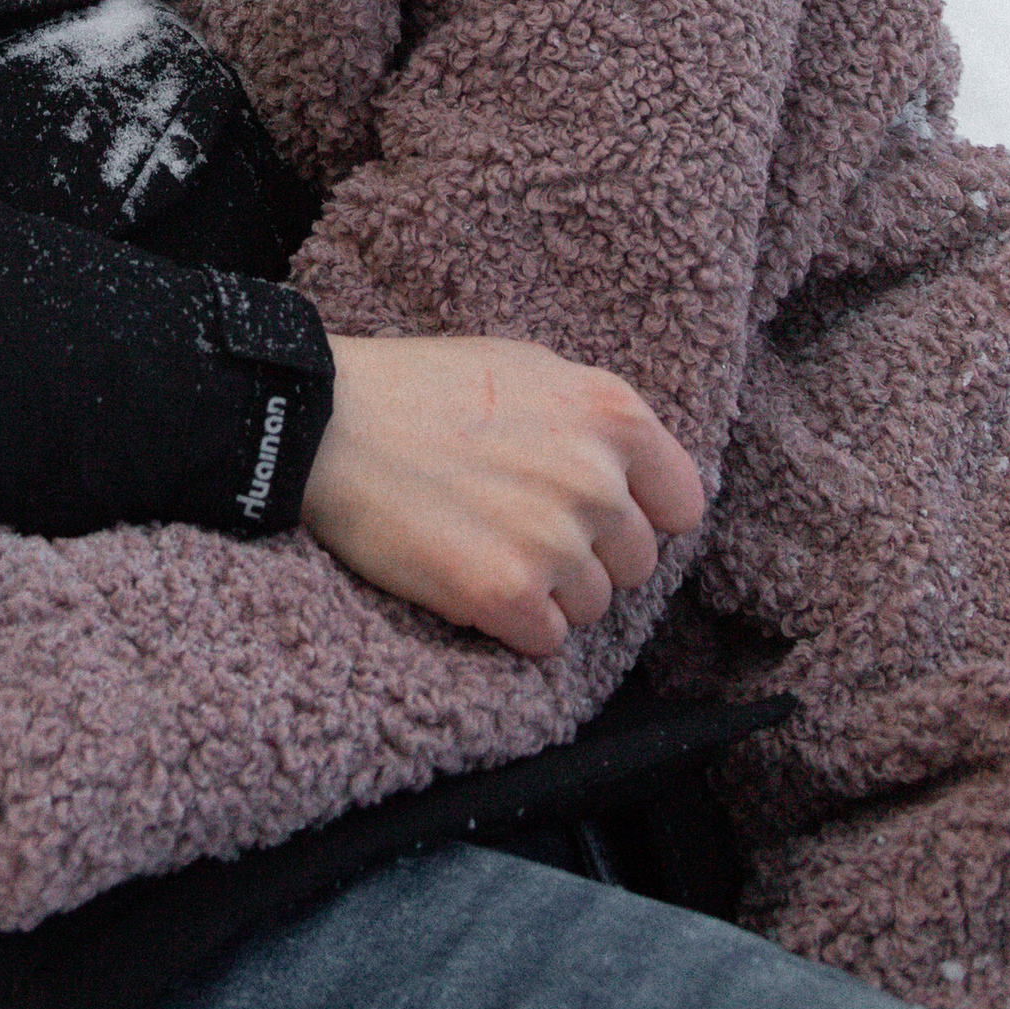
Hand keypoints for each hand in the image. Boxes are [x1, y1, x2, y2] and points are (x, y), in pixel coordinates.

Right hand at [299, 335, 705, 658]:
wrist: (327, 424)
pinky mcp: (506, 595)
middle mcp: (596, 478)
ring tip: (483, 544)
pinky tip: (468, 577)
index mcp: (612, 414)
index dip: (638, 514)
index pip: (682, 505)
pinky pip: (546, 640)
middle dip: (586, 555)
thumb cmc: (422, 389)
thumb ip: (595, 421)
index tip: (593, 514)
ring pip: (593, 607)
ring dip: (547, 591)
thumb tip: (640, 475)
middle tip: (515, 525)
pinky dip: (511, 624)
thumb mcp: (529, 368)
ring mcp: (554, 540)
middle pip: (636, 563)